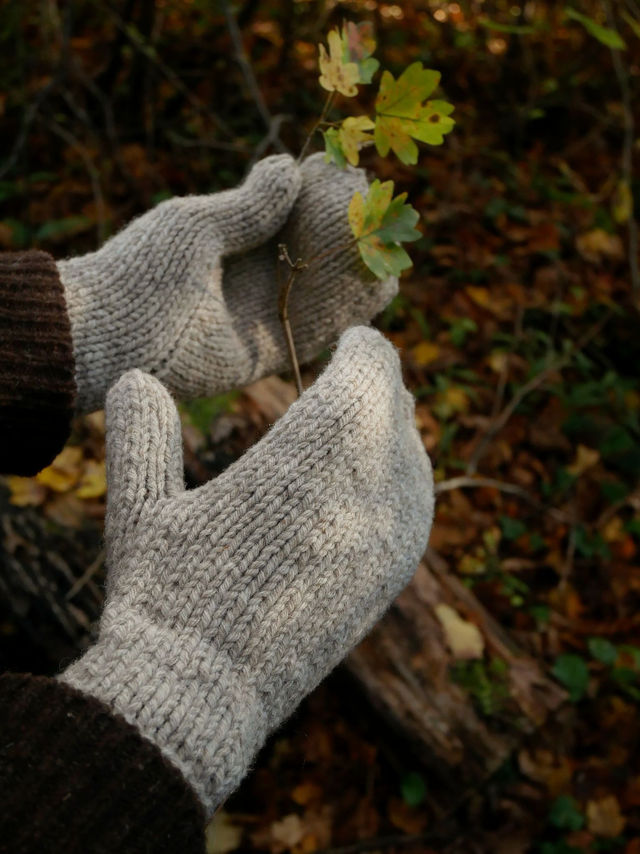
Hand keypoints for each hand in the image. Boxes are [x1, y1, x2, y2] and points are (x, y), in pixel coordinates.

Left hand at [59, 154, 397, 411]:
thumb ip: (248, 205)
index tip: (349, 173)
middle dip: (343, 231)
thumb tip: (290, 166)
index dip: (319, 197)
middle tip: (375, 205)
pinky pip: (314, 330)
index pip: (287, 218)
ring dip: (352, 267)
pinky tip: (378, 283)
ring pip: (318, 292)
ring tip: (387, 241)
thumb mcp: (197, 224)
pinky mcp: (262, 355)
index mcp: (229, 244)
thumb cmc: (143, 267)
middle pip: (309, 254)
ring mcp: (256, 318)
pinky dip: (346, 308)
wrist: (112, 331)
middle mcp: (247, 281)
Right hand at [61, 326, 433, 814]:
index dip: (364, 349)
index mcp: (307, 457)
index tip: (352, 340)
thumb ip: (141, 433)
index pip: (368, 372)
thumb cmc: (166, 594)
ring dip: (394, 429)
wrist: (202, 694)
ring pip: (413, 457)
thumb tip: (132, 378)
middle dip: (378, 384)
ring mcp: (385, 538)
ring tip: (373, 416)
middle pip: (395, 410)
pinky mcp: (389, 578)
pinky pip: (417, 506)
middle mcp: (363, 491)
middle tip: (360, 372)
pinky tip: (383, 481)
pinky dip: (405, 478)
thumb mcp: (142, 507)